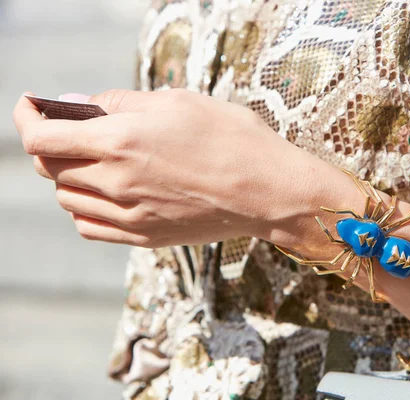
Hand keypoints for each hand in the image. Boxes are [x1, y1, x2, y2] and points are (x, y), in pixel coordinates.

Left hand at [13, 89, 319, 246]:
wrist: (269, 191)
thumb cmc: (232, 138)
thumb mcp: (179, 101)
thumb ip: (120, 102)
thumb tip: (76, 105)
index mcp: (121, 141)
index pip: (42, 137)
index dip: (27, 118)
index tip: (31, 107)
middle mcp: (117, 182)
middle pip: (52, 169)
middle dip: (53, 144)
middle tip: (75, 130)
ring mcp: (130, 215)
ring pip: (68, 199)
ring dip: (70, 177)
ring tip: (97, 162)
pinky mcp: (145, 237)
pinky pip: (90, 226)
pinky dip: (86, 208)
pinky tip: (108, 193)